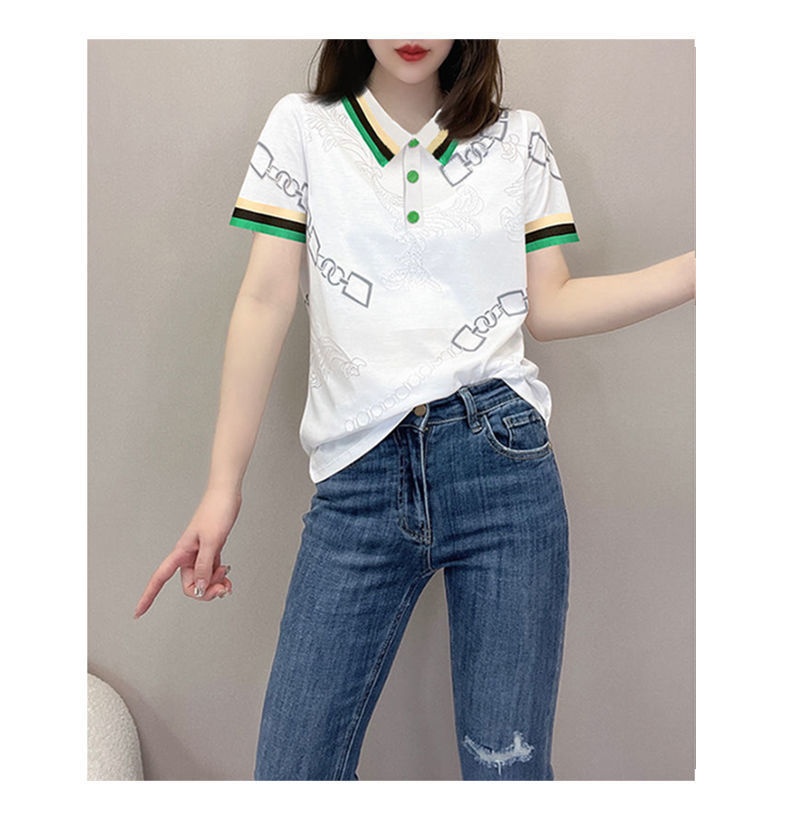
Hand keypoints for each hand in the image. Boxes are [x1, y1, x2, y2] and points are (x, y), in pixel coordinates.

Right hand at [134, 487, 240, 617]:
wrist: (226, 495)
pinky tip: (227, 578)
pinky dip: (219, 578)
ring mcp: (200, 553)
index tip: (137, 613)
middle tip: (222, 587)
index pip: (159, 578)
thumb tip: (199, 588)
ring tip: (228, 582)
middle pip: (190, 586)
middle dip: (206, 591)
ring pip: (202, 580)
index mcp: (181, 552)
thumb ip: (205, 565)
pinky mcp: (211, 550)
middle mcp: (188, 555)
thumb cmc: (216, 512)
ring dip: (215, 586)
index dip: (147, 596)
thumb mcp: (212, 541)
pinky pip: (211, 572)